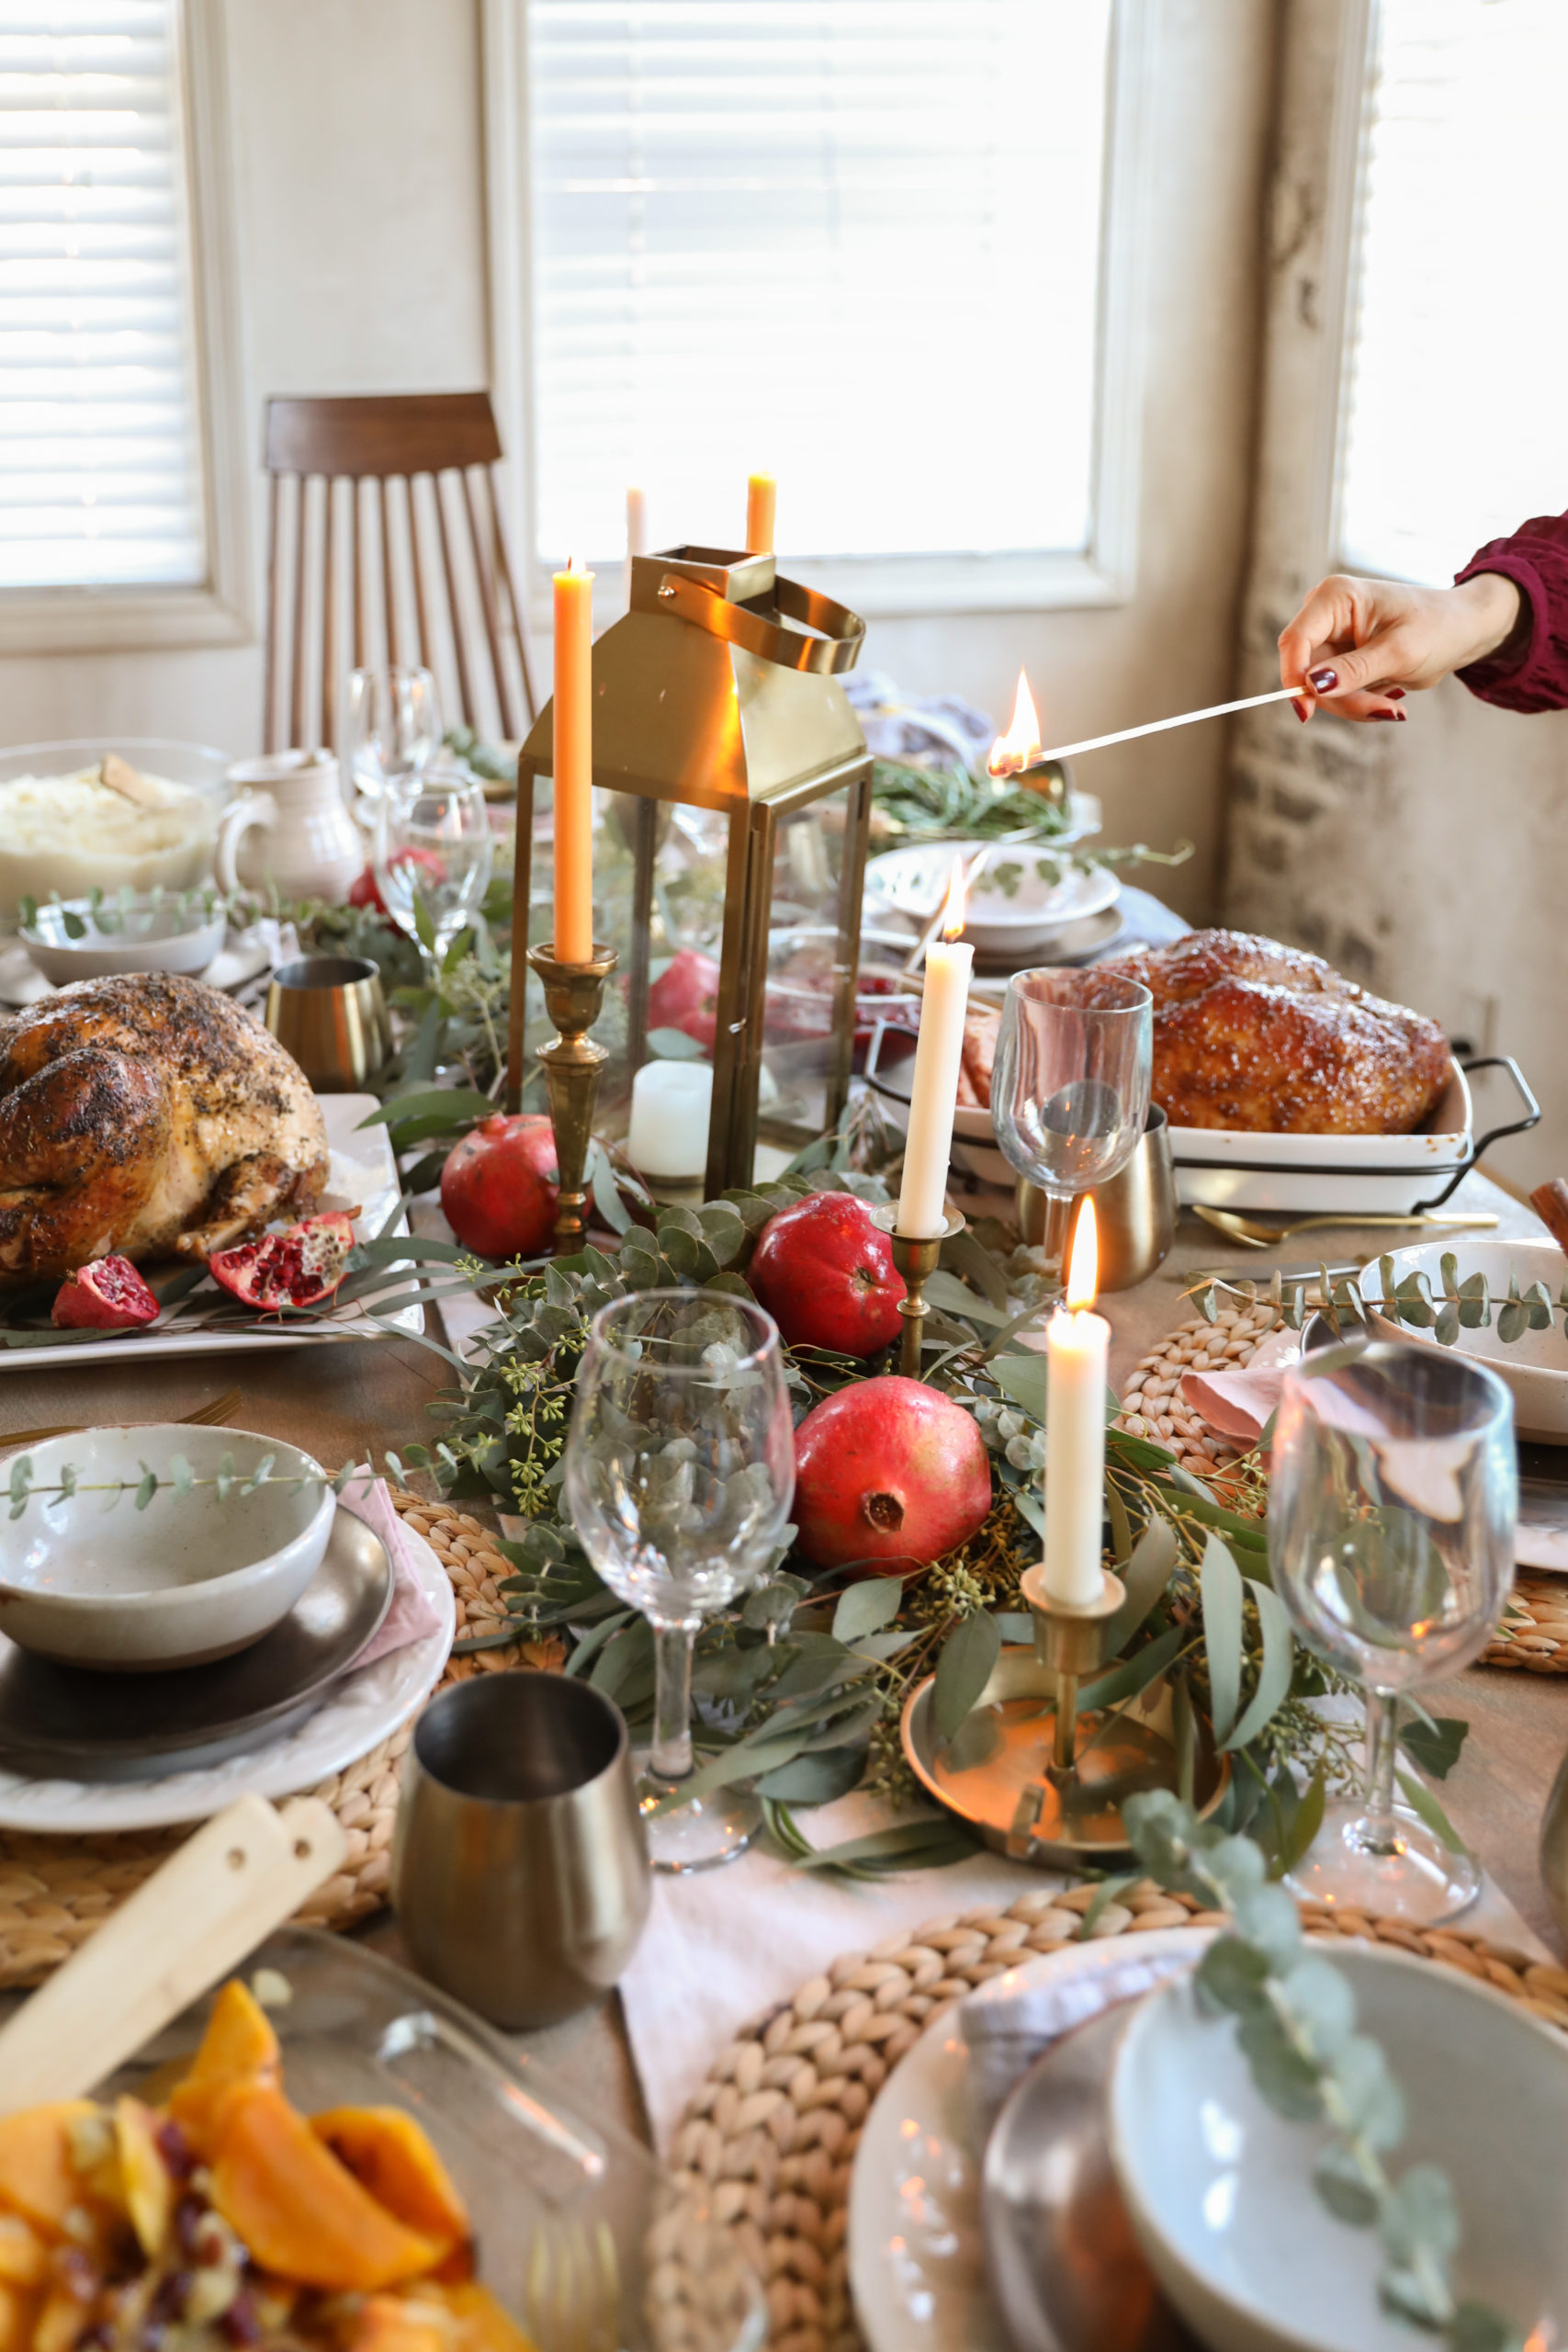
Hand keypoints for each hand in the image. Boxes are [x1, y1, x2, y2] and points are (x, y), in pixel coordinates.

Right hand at [1277, 571, 1522, 721]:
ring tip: (1394, 708)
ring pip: (1319, 689)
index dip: (1294, 678)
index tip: (1306, 713)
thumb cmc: (1438, 628)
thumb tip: (1312, 686)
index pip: (1295, 640)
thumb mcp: (1399, 652)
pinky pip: (1334, 693)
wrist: (1461, 631)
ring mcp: (1331, 637)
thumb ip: (1354, 669)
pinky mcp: (1339, 659)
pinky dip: (1359, 704)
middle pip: (1307, 672)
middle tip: (1386, 712)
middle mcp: (1325, 614)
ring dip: (1355, 705)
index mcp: (1336, 597)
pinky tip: (1388, 699)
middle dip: (1342, 699)